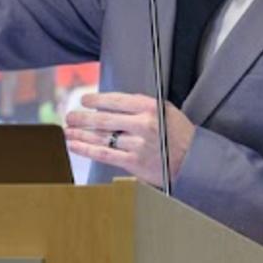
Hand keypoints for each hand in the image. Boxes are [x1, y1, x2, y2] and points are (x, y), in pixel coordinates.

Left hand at [65, 91, 194, 189]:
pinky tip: (75, 145)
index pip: (116, 101)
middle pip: (104, 119)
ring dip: (80, 133)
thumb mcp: (165, 111)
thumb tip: (111, 104)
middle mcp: (143, 125)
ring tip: (68, 130)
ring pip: (101, 137)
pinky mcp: (134, 163)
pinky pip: (104, 154)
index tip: (85, 100)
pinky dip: (86, 149)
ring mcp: (138, 145)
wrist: (194, 161)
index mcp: (150, 108)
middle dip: (83, 117)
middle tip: (70, 116)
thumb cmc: (178, 135)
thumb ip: (141, 106)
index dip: (96, 100)